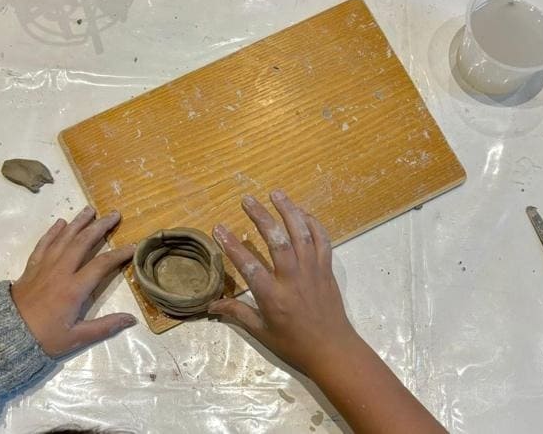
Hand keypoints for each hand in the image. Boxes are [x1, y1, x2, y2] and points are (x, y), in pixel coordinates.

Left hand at [11, 206, 136, 357]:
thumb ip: (105, 327)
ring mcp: (44, 266)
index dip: (119, 254)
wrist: (6, 333)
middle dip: (100, 227)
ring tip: (90, 209)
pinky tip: (61, 222)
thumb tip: (131, 319)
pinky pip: (44, 244)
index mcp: (74, 288)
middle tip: (114, 215)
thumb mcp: (76, 338)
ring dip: (78, 222)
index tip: (133, 246)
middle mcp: (60, 271)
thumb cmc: (43, 337)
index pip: (101, 265)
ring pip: (63, 238)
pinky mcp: (32, 267)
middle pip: (82, 242)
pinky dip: (53, 232)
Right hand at [208, 190, 361, 375]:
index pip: (248, 266)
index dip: (232, 246)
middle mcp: (293, 279)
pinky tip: (302, 212)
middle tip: (247, 200)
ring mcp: (313, 271)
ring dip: (289, 211)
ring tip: (276, 193)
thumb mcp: (261, 332)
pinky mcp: (326, 269)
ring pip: (301, 234)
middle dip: (261, 217)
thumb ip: (237, 313)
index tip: (218, 228)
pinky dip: (313, 223)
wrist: (332, 349)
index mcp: (273, 296)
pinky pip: (322, 240)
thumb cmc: (294, 343)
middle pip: (277, 241)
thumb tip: (210, 306)